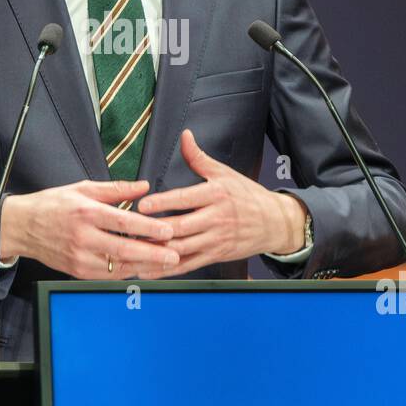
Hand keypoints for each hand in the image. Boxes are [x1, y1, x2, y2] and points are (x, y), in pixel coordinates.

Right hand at [0, 179, 181, 278]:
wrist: (22, 226)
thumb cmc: (53, 205)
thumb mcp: (83, 188)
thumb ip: (116, 189)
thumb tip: (143, 187)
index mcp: (86, 213)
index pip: (124, 223)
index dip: (148, 228)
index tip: (168, 231)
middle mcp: (83, 237)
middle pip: (124, 250)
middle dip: (153, 254)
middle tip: (175, 255)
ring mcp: (79, 258)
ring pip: (118, 267)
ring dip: (144, 267)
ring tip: (166, 264)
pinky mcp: (77, 271)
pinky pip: (108, 276)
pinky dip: (127, 273)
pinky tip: (143, 269)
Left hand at [134, 129, 307, 278]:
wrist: (275, 222)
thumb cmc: (248, 196)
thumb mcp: (225, 173)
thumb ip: (199, 157)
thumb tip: (185, 136)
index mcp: (216, 195)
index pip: (185, 199)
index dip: (162, 203)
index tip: (143, 205)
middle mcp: (216, 218)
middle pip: (181, 227)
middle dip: (154, 231)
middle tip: (131, 231)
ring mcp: (216, 239)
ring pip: (182, 249)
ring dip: (157, 252)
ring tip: (134, 250)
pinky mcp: (216, 255)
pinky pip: (188, 264)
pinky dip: (168, 269)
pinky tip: (150, 269)